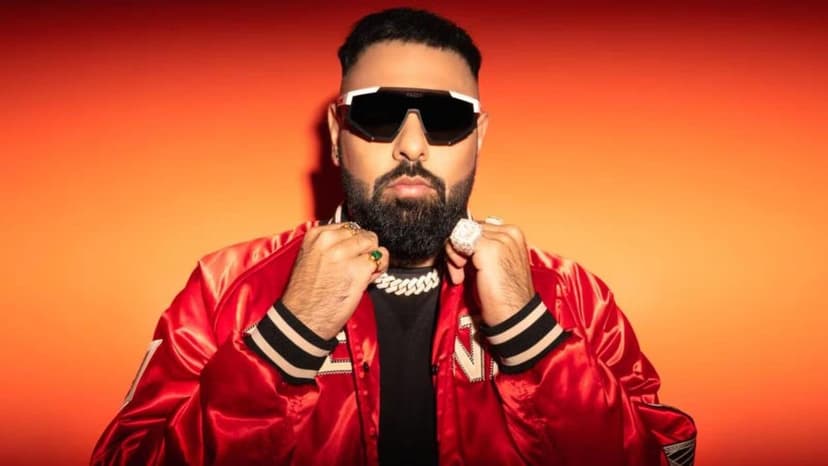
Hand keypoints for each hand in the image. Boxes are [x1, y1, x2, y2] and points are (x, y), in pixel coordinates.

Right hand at [282, 223, 388, 338]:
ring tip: (365, 273)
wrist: (302, 319)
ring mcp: (343, 254)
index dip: (355, 243)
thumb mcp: (312, 258)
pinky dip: (379, 270)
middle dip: (366, 250)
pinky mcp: (358, 269)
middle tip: (359, 267)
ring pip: (374, 245)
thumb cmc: (307, 295)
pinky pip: (379, 260)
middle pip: (363, 234)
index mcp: (316, 235)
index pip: (349, 228)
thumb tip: (357, 244)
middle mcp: (329, 241)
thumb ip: (332, 247)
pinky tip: (368, 280)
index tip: (352, 256)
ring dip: (374, 259)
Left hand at [445, 220, 534, 325]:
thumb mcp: (494, 264)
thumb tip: (457, 240)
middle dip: (458, 250)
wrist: (514, 315)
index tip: (462, 266)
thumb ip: (480, 249)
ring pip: (461, 234)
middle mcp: (509, 232)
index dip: (465, 245)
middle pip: (468, 229)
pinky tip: (459, 277)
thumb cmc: (504, 294)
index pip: (477, 227)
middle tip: (459, 273)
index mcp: (513, 233)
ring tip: (460, 276)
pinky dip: (453, 259)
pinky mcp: (489, 249)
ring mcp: (500, 239)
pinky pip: (458, 243)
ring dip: (454, 255)